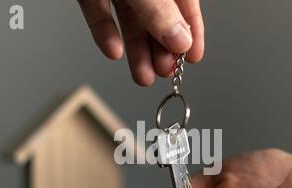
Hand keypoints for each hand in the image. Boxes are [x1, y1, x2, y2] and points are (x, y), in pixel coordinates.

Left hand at [77, 0, 203, 85]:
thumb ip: (160, 11)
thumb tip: (180, 40)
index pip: (185, 5)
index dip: (191, 32)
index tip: (193, 57)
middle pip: (156, 19)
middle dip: (161, 49)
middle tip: (164, 72)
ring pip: (129, 22)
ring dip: (136, 51)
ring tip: (143, 76)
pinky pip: (98, 13)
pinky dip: (105, 33)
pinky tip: (114, 51)